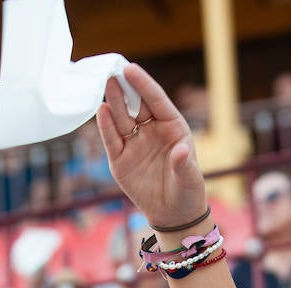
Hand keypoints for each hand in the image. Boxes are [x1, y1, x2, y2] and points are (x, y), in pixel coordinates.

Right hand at [96, 64, 207, 230]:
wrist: (173, 215)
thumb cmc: (187, 192)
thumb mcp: (190, 179)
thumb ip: (184, 164)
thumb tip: (181, 151)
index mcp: (173, 127)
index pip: (157, 100)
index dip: (143, 84)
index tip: (130, 68)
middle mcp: (152, 131)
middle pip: (136, 104)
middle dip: (125, 87)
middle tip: (112, 70)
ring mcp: (135, 143)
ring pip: (122, 118)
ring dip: (113, 101)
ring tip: (104, 83)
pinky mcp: (120, 159)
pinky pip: (112, 140)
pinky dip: (105, 127)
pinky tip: (101, 111)